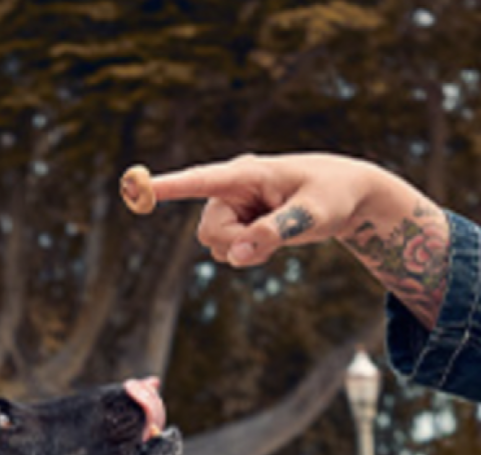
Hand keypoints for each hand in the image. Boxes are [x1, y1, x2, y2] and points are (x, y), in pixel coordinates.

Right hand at [139, 153, 390, 266]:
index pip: (199, 179)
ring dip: (243, 252)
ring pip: (214, 244)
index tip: (133, 186)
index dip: (167, 186)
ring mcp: (233, 206)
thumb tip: (238, 255)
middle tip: (272, 242)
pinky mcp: (238, 222)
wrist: (347, 194)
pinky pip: (227, 251)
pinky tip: (270, 242)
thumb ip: (276, 233)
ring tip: (277, 236)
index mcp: (246, 173)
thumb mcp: (314, 216)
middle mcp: (232, 188)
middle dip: (236, 246)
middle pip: (209, 231)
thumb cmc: (332, 195)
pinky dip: (247, 255)